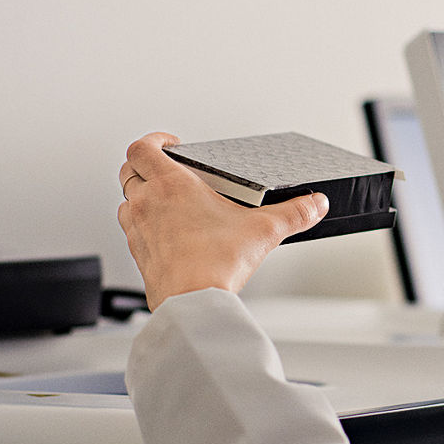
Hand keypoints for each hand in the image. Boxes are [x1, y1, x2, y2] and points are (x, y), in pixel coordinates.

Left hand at [117, 132, 328, 309]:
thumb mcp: (265, 231)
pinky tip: (168, 234)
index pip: (143, 147)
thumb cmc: (216, 264)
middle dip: (146, 166)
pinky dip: (144, 225)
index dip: (154, 139)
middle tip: (169, 170)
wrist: (192, 303)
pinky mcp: (138, 254)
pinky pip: (132, 230)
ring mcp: (138, 229)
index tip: (172, 144)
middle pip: (129, 170)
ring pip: (128, 200)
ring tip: (167, 203)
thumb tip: (315, 204)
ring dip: (142, 196)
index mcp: (172, 185)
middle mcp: (148, 203)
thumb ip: (295, 213)